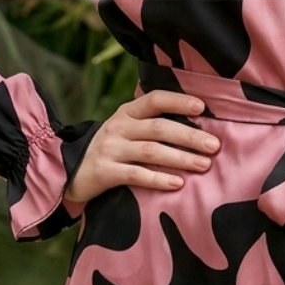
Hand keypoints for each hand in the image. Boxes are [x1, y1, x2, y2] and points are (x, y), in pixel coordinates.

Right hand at [64, 91, 219, 205]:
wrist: (70, 170)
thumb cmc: (112, 148)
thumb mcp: (126, 128)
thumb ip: (152, 121)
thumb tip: (196, 115)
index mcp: (127, 112)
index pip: (155, 100)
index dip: (178, 101)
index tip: (202, 108)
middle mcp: (118, 127)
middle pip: (159, 128)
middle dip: (189, 136)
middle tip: (214, 145)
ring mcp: (111, 149)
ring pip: (151, 151)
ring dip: (180, 158)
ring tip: (204, 165)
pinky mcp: (105, 172)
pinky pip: (135, 175)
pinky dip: (158, 179)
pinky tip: (177, 184)